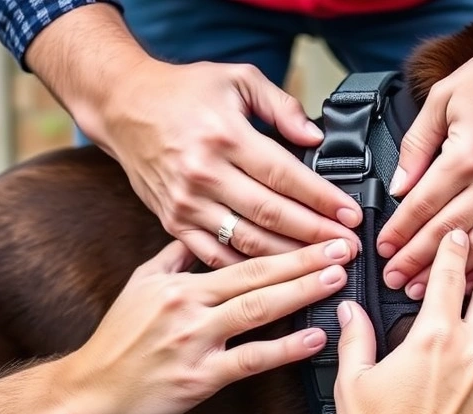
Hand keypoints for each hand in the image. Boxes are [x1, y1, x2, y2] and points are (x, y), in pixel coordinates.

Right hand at [61, 237, 355, 413]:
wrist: (90, 388)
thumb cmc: (118, 339)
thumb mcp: (142, 283)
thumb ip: (176, 257)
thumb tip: (203, 233)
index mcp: (181, 281)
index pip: (244, 254)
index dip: (286, 243)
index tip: (319, 234)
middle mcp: (190, 306)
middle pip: (257, 275)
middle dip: (306, 260)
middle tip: (343, 248)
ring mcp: (195, 341)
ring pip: (257, 310)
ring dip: (301, 293)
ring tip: (336, 281)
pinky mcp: (199, 377)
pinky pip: (250, 359)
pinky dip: (285, 349)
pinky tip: (314, 339)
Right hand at [86, 59, 362, 267]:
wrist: (122, 106)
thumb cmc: (181, 92)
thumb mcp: (236, 78)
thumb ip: (280, 105)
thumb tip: (315, 136)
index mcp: (223, 136)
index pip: (285, 175)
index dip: (322, 199)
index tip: (351, 215)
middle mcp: (203, 173)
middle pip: (271, 214)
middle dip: (316, 235)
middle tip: (349, 248)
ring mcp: (186, 203)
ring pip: (248, 241)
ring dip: (290, 258)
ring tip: (324, 265)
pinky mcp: (173, 222)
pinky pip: (216, 255)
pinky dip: (249, 269)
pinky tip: (279, 275)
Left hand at [376, 38, 472, 298]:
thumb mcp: (446, 96)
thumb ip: (419, 143)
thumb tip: (400, 184)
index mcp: (465, 156)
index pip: (421, 208)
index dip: (399, 234)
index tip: (384, 251)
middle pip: (447, 235)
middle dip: (415, 262)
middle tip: (396, 281)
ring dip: (455, 275)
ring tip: (431, 290)